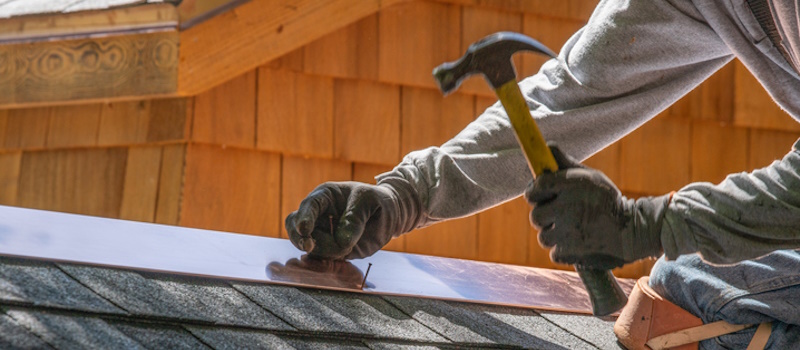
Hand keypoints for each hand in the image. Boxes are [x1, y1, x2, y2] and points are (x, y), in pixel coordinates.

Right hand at [285, 181, 416, 259]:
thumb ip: (356, 218)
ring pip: (308, 246)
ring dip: (325, 251)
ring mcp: (322, 233)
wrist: (389, 215)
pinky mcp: (329, 250)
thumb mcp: (370, 201)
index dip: (304, 217)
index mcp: (325, 196)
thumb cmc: (377, 201)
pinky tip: (341, 256)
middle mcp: (318, 215)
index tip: (305, 230)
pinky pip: (320, 259)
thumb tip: (341, 240)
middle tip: (310, 246)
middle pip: (295, 226)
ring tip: (349, 246)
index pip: (309, 206)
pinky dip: (326, 261)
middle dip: (299, 238)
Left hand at [526, 144, 669, 269]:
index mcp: (571, 185)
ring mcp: (567, 232)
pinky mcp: (570, 252)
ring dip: (554, 234)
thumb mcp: (591, 177)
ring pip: (543, 236)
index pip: (537, 186)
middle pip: (535, 215)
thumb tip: (547, 147)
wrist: (634, 230)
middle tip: (559, 215)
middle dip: (544, 216)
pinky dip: (564, 250)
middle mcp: (567, 207)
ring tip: (573, 229)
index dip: (535, 191)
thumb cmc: (608, 200)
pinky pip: (554, 252)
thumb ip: (565, 164)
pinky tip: (578, 242)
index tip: (539, 195)